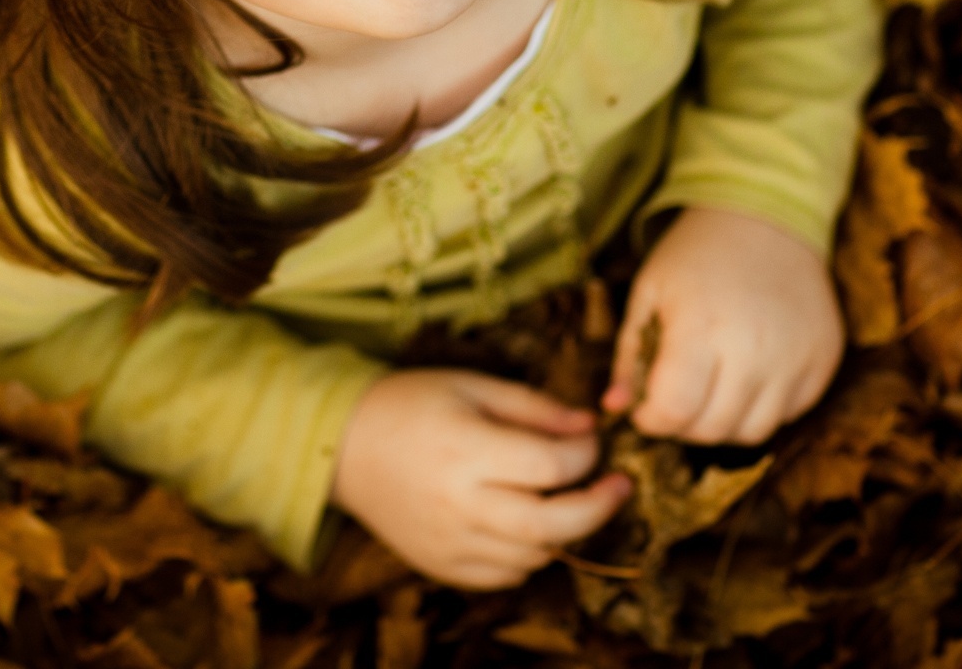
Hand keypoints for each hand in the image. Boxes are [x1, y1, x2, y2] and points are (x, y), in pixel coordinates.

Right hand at [332, 369, 630, 589]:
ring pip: (534, 557)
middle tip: (619, 487)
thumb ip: (534, 407)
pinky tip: (524, 525)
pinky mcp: (440, 565)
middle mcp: (459, 505)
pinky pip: (503, 577)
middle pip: (552, 526)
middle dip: (598, 508)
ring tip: (564, 500)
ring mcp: (449, 543)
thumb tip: (590, 426)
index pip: (552, 467)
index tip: (592, 440)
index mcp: (467, 451)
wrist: (342, 447)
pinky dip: (527, 556)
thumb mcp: (472, 385)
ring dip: (563, 532)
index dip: (587, 454)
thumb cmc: (409, 404)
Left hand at [602, 205, 842, 442]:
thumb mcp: (647, 293)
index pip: (676, 410)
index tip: (644, 409)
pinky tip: (746, 374)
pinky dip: (762, 407)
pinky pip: (789, 412)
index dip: (652, 420)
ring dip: (723, 423)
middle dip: (683, 424)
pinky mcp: (824, 360)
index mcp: (702, 327)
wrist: (765, 217)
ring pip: (754, 432)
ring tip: (709, 388)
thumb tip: (613, 408)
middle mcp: (756, 349)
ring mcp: (797, 357)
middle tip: (674, 397)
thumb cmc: (695, 255)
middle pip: (713, 429)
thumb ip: (628, 356)